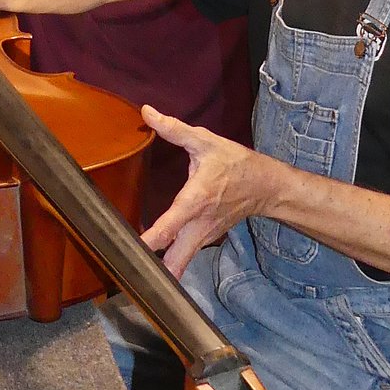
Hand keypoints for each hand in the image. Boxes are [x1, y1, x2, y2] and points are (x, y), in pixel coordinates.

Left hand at [139, 106, 272, 279]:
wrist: (265, 186)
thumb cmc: (234, 163)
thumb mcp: (206, 141)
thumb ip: (175, 129)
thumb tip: (147, 113)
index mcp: (195, 201)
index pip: (168, 228)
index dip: (148, 241)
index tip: (127, 251)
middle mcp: (198, 226)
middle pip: (175, 262)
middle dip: (152, 274)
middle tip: (124, 276)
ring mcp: (204, 237)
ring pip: (179, 264)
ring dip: (158, 272)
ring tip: (130, 274)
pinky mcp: (205, 240)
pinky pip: (184, 257)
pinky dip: (169, 264)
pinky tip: (150, 262)